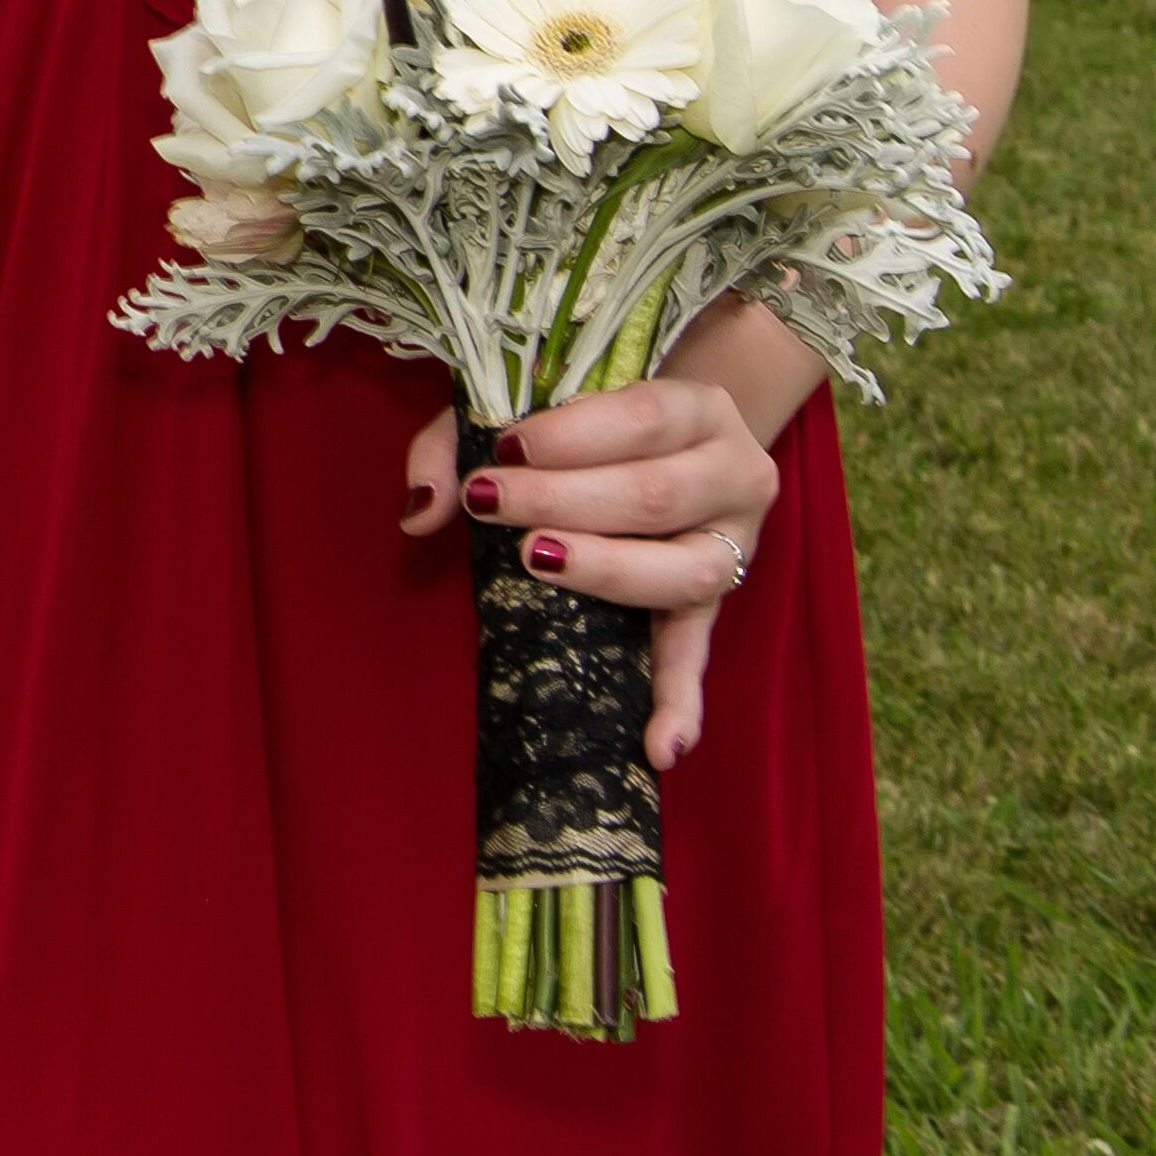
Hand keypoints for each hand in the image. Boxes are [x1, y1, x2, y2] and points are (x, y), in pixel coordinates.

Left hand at [408, 377, 784, 768]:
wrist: (684, 439)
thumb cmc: (592, 423)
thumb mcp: (531, 408)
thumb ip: (461, 440)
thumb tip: (421, 509)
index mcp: (698, 408)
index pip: (642, 417)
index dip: (571, 435)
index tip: (505, 450)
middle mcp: (734, 473)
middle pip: (653, 494)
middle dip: (561, 500)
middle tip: (489, 502)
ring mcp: (733, 545)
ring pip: (683, 570)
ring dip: (605, 570)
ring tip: (538, 560)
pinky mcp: (714, 605)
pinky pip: (698, 656)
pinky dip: (680, 703)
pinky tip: (660, 746)